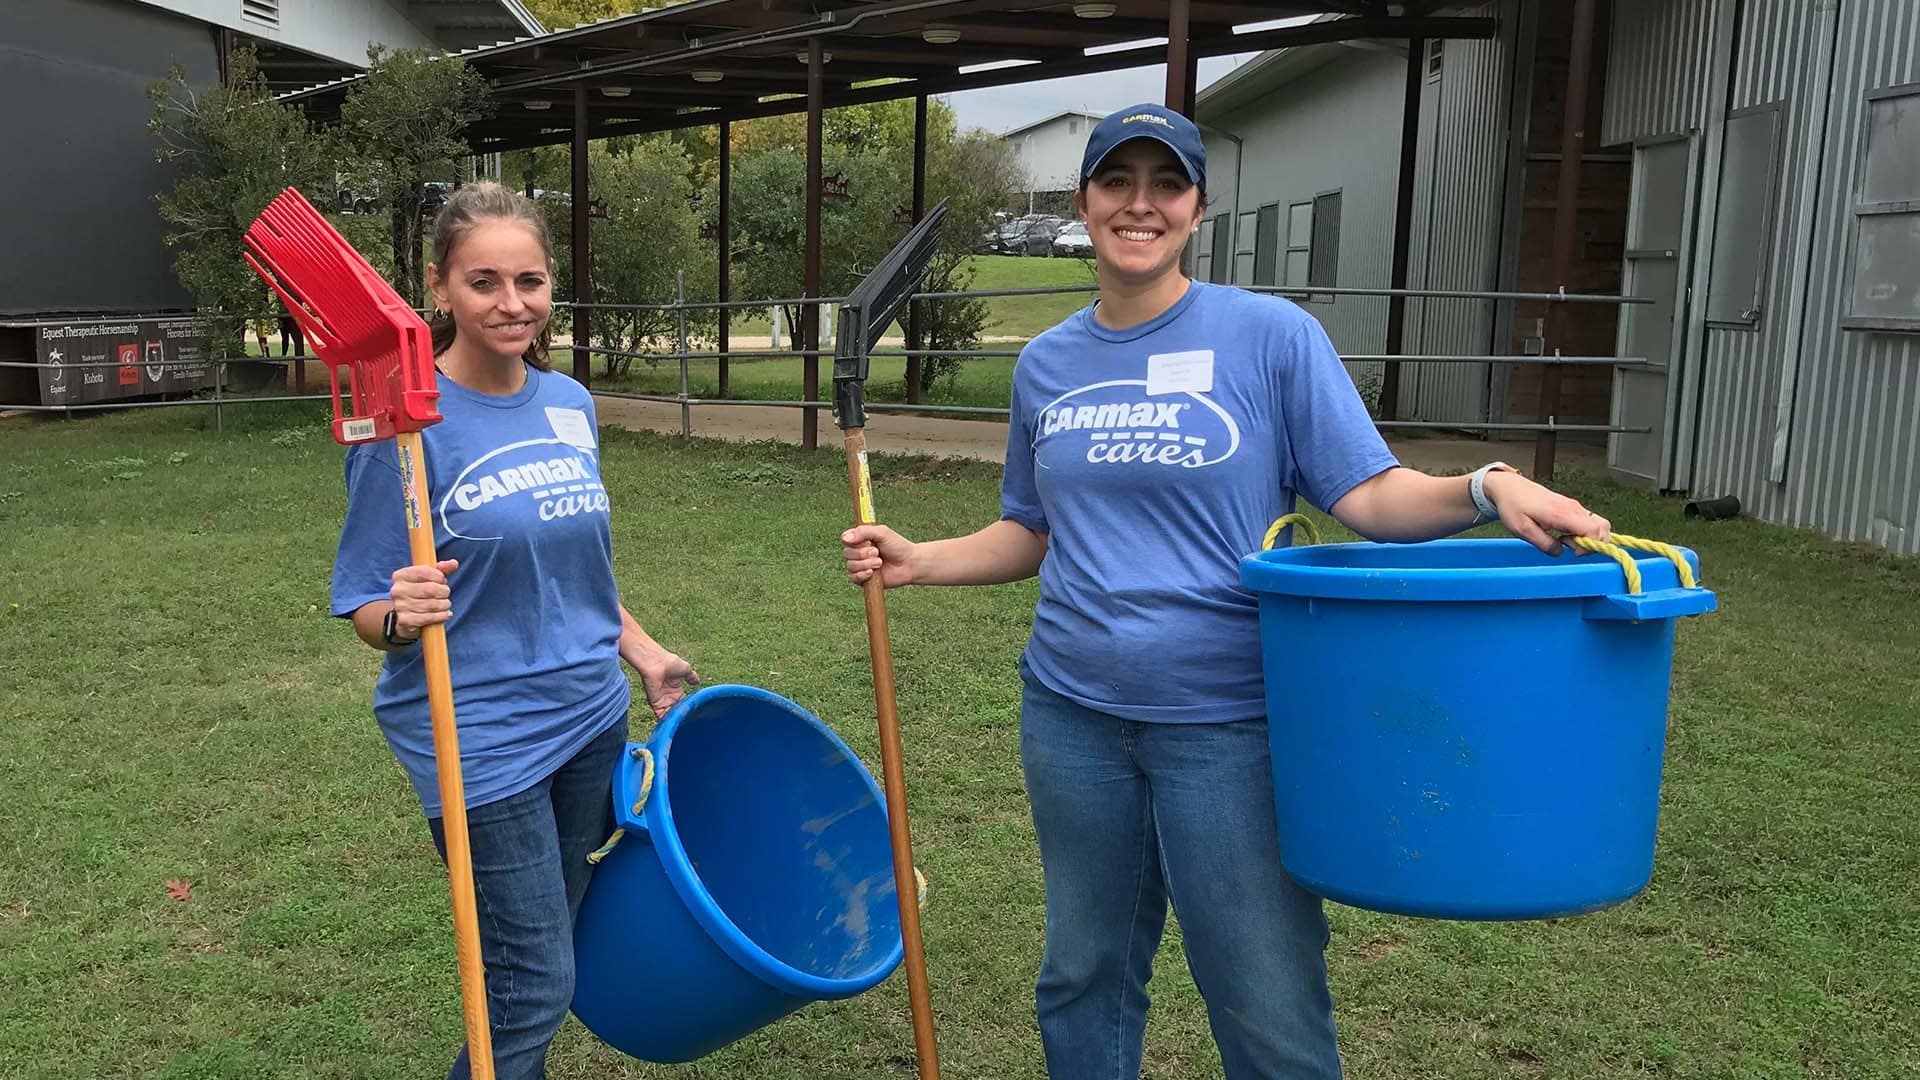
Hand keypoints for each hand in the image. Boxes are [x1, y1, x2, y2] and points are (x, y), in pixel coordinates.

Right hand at [388, 559, 458, 637]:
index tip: (442, 580)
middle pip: (431, 589)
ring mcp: (400, 606)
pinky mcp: (405, 621)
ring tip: (445, 604)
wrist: (403, 616)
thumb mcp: (428, 578)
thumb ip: (441, 569)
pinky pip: (429, 618)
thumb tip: (454, 563)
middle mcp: (397, 590)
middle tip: (445, 594)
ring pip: (432, 604)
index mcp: (401, 576)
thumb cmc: (418, 593)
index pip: (425, 571)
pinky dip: (441, 616)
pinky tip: (445, 614)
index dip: (439, 577)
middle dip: (444, 592)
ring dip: (444, 605)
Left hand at [637, 651, 699, 718]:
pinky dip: (668, 719)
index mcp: (675, 687)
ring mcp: (662, 700)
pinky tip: (676, 721)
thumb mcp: (685, 669)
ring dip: (676, 717)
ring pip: (670, 713)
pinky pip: (662, 715)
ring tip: (685, 721)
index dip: (688, 705)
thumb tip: (698, 682)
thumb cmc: (669, 663)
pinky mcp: (655, 704)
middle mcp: (668, 695)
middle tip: (691, 718)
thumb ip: (691, 677)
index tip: (695, 710)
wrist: (657, 664)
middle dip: (682, 713)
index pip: (683, 701)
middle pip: (677, 708)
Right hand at [841, 524, 916, 587]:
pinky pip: (854, 578)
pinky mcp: (863, 579)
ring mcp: (860, 566)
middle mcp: (858, 552)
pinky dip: (862, 575)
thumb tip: (845, 538)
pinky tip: (872, 573)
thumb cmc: (897, 546)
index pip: (845, 538)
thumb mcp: (882, 533)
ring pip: (850, 566)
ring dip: (865, 564)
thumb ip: (864, 532)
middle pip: (847, 553)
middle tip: (877, 552)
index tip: (865, 541)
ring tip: (880, 562)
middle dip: (862, 553)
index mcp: (860, 539)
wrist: (909, 564)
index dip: (852, 541)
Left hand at [1484, 471, 1609, 554]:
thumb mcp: (1522, 531)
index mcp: (1563, 513)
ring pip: (1598, 524)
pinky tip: (1566, 535)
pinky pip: (1589, 521)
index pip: (1595, 531)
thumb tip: (1561, 553)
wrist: (1509, 487)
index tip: (1572, 551)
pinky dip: (1584, 532)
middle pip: (1603, 528)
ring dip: (1589, 538)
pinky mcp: (1572, 507)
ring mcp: (1574, 506)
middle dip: (1594, 543)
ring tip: (1566, 540)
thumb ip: (1544, 544)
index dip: (1590, 546)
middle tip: (1570, 546)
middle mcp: (1574, 508)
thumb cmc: (1513, 506)